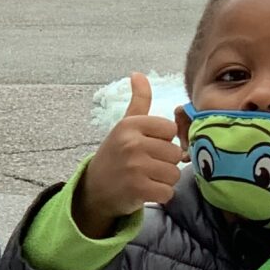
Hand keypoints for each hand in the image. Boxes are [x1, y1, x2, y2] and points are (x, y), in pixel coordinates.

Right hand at [75, 73, 185, 237]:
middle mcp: (132, 143)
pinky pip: (167, 192)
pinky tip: (146, 191)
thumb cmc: (115, 155)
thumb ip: (138, 101)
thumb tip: (138, 73)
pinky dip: (161, 195)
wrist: (94, 189)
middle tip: (147, 166)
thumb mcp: (125, 126)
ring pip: (173, 174)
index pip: (170, 130)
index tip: (149, 147)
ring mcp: (135, 167)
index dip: (164, 141)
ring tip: (147, 178)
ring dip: (164, 180)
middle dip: (165, 163)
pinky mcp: (138, 189)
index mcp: (130, 125)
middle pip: (175, 153)